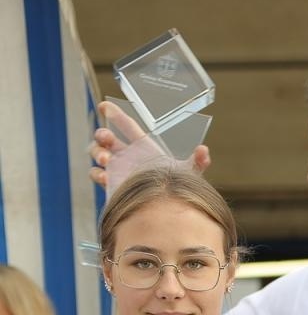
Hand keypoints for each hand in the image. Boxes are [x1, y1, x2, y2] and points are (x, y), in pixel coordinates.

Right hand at [88, 101, 210, 192]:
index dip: (114, 113)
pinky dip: (98, 173)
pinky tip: (105, 176)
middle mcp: (126, 154)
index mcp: (142, 146)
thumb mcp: (189, 172)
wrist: (168, 208)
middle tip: (106, 138)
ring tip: (107, 159)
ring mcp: (117, 168)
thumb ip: (198, 161)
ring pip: (97, 153)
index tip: (105, 106)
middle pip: (105, 137)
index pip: (126, 124)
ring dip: (98, 152)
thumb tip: (203, 150)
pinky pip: (97, 174)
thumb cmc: (177, 186)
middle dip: (102, 134)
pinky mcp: (112, 183)